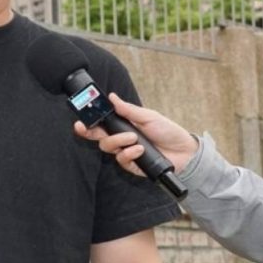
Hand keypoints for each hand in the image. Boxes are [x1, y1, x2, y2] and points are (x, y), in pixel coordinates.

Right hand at [73, 93, 197, 175]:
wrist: (184, 151)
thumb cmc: (168, 131)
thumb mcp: (148, 116)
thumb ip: (128, 110)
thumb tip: (112, 97)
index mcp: (123, 126)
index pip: (101, 124)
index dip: (88, 123)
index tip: (79, 120)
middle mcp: (122, 139)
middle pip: (98, 138)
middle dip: (90, 133)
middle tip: (87, 129)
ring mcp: (126, 153)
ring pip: (108, 148)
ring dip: (118, 141)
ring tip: (133, 138)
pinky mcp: (132, 165)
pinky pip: (121, 160)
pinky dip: (129, 154)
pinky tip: (139, 150)